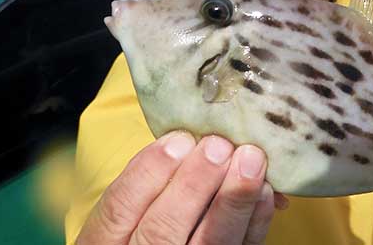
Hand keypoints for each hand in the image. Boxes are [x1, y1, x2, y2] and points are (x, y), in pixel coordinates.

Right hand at [76, 132, 287, 244]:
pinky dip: (255, 220)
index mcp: (108, 240)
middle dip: (194, 184)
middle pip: (162, 231)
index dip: (148, 173)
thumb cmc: (147, 217)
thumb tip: (188, 138)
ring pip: (207, 244)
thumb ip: (151, 176)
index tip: (179, 140)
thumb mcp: (133, 202)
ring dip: (232, 199)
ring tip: (250, 159)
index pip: (119, 209)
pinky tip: (264, 190)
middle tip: (218, 146)